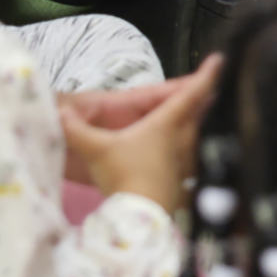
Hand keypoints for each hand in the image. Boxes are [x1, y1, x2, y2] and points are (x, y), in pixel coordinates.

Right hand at [58, 58, 221, 214]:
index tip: (218, 60)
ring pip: (194, 136)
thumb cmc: (125, 175)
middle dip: (203, 97)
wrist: (140, 217)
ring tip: (196, 117)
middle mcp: (181, 140)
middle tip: (209, 86)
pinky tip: (183, 155)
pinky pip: (189, 157)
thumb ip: (76, 131)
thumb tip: (58, 112)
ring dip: (196, 123)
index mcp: (166, 124)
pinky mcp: (180, 182)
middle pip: (197, 113)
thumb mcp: (98, 150)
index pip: (190, 94)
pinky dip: (189, 149)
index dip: (205, 75)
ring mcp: (183, 162)